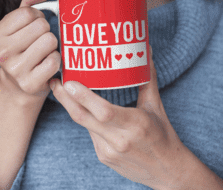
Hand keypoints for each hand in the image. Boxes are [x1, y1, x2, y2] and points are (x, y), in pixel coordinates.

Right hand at [0, 0, 60, 103]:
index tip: (33, 26)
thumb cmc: (21, 48)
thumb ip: (29, 3)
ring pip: (50, 41)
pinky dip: (56, 60)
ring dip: (52, 45)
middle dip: (45, 31)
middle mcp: (2, 53)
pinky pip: (54, 60)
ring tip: (43, 51)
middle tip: (39, 40)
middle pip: (41, 26)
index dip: (37, 16)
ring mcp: (15, 70)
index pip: (28, 13)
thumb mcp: (18, 24)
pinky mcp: (30, 83)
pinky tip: (46, 64)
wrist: (18, 85)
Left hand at [49, 46, 186, 189]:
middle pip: (84, 118)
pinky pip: (89, 133)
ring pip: (84, 125)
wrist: (168, 172)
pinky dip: (84, 118)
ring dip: (71, 106)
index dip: (84, 97)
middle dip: (65, 99)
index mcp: (135, 125)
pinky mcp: (103, 157)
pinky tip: (79, 106)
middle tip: (55, 81)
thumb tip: (147, 50)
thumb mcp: (156, 106)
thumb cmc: (163, 135)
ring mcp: (109, 151)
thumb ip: (147, 78)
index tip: (69, 82)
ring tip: (62, 88)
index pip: (104, 112)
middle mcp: (119, 140)